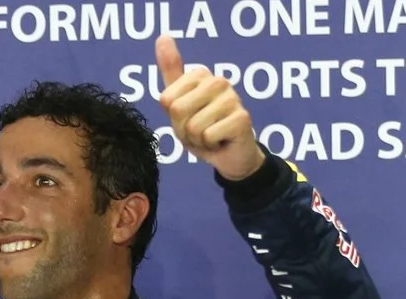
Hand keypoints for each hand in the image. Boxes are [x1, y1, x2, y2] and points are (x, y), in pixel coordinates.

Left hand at [155, 35, 267, 181]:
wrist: (228, 155)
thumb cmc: (201, 128)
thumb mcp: (179, 102)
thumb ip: (170, 71)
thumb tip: (162, 36)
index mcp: (201, 75)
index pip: (166, 100)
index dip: (172, 118)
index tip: (187, 118)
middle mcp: (218, 81)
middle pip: (177, 111)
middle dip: (183, 129)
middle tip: (198, 130)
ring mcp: (233, 98)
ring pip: (193, 126)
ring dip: (197, 140)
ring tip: (210, 136)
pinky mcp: (242, 118)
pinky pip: (208, 136)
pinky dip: (210, 145)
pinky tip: (221, 141)